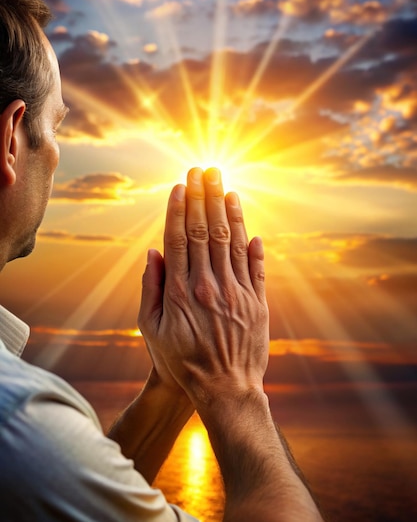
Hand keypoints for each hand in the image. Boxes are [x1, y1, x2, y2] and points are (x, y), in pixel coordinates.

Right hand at [138, 167, 268, 404]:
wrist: (225, 389)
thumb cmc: (181, 360)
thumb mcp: (151, 329)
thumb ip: (151, 288)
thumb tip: (154, 251)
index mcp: (180, 291)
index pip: (179, 238)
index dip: (179, 208)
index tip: (181, 185)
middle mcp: (209, 285)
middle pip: (204, 231)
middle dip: (203, 196)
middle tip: (203, 169)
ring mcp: (235, 292)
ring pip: (230, 240)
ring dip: (226, 209)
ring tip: (223, 182)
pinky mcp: (257, 301)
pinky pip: (254, 264)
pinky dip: (249, 239)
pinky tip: (245, 218)